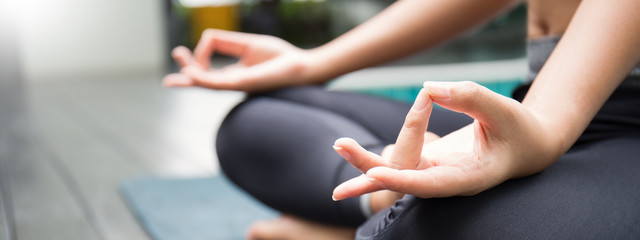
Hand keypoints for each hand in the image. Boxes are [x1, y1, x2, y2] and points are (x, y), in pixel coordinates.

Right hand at [163, 29, 316, 91]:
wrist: (301, 68)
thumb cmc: (281, 57)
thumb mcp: (248, 45)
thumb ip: (226, 43)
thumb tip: (205, 41)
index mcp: (234, 74)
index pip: (207, 65)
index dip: (203, 49)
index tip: (209, 44)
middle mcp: (232, 82)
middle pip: (201, 81)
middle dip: (185, 75)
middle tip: (172, 66)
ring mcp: (236, 84)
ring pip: (205, 83)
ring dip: (190, 76)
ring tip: (175, 72)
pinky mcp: (242, 84)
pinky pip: (217, 82)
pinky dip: (201, 78)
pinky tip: (190, 74)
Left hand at [332, 81, 559, 199]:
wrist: (525, 146)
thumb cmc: (519, 129)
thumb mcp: (503, 110)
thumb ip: (469, 97)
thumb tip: (428, 88)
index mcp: (469, 177)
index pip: (431, 184)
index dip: (404, 180)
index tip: (377, 174)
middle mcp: (446, 181)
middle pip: (403, 180)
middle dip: (370, 167)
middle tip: (342, 146)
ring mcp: (434, 173)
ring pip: (396, 173)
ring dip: (365, 164)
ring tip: (340, 144)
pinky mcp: (427, 163)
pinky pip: (398, 165)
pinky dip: (375, 163)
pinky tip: (351, 158)